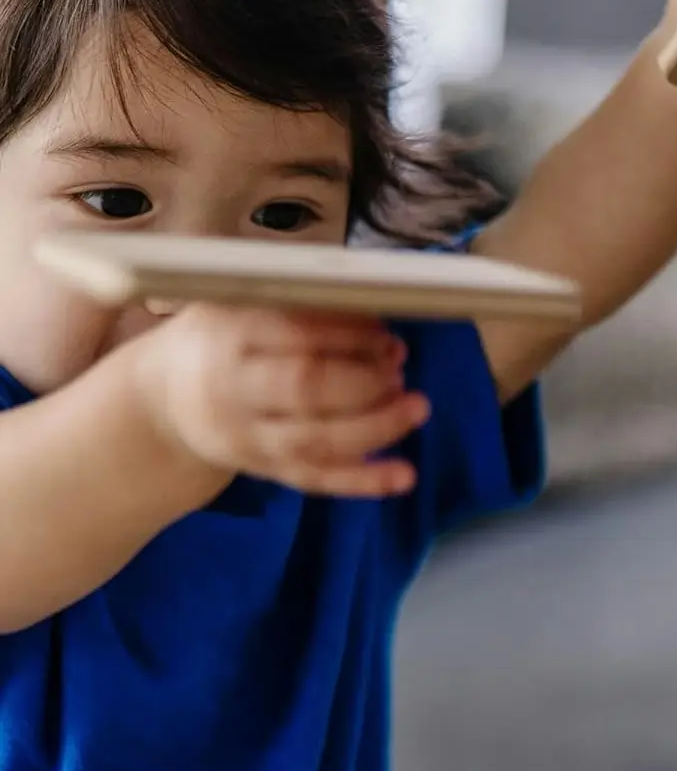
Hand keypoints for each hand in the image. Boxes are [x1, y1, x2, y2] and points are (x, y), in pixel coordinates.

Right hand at [130, 304, 429, 497]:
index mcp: (228, 336)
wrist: (164, 402)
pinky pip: (319, 479)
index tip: (384, 330)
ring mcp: (252, 437)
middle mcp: (236, 391)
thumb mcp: (236, 301)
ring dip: (375, 427)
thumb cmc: (220, 337)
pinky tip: (404, 476)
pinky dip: (364, 480)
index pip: (293, 334)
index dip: (347, 333)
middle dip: (363, 380)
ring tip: (417, 407)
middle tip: (399, 366)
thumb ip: (294, 297)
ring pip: (316, 440)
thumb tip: (371, 290)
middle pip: (304, 389)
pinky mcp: (269, 470)